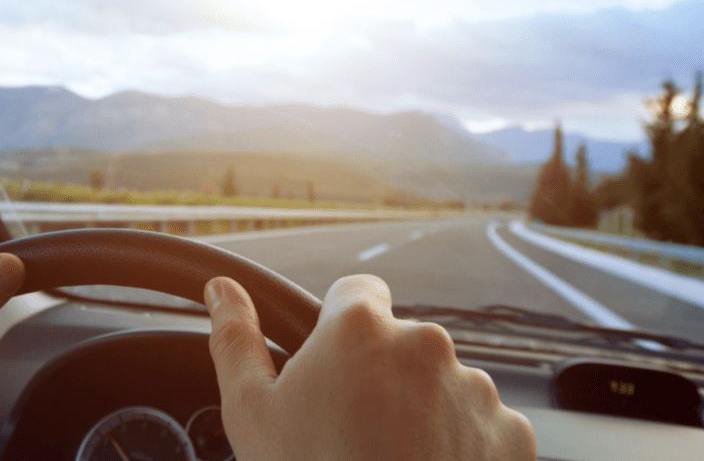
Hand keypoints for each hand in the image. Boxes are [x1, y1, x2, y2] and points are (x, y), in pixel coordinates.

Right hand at [204, 274, 536, 459]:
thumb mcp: (251, 413)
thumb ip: (235, 339)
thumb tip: (223, 290)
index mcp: (360, 327)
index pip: (357, 291)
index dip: (341, 325)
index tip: (334, 364)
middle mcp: (425, 344)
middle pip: (400, 343)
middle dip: (381, 374)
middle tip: (351, 430)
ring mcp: (475, 388)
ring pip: (442, 385)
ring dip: (422, 410)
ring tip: (392, 459)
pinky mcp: (511, 433)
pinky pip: (480, 426)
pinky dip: (460, 446)